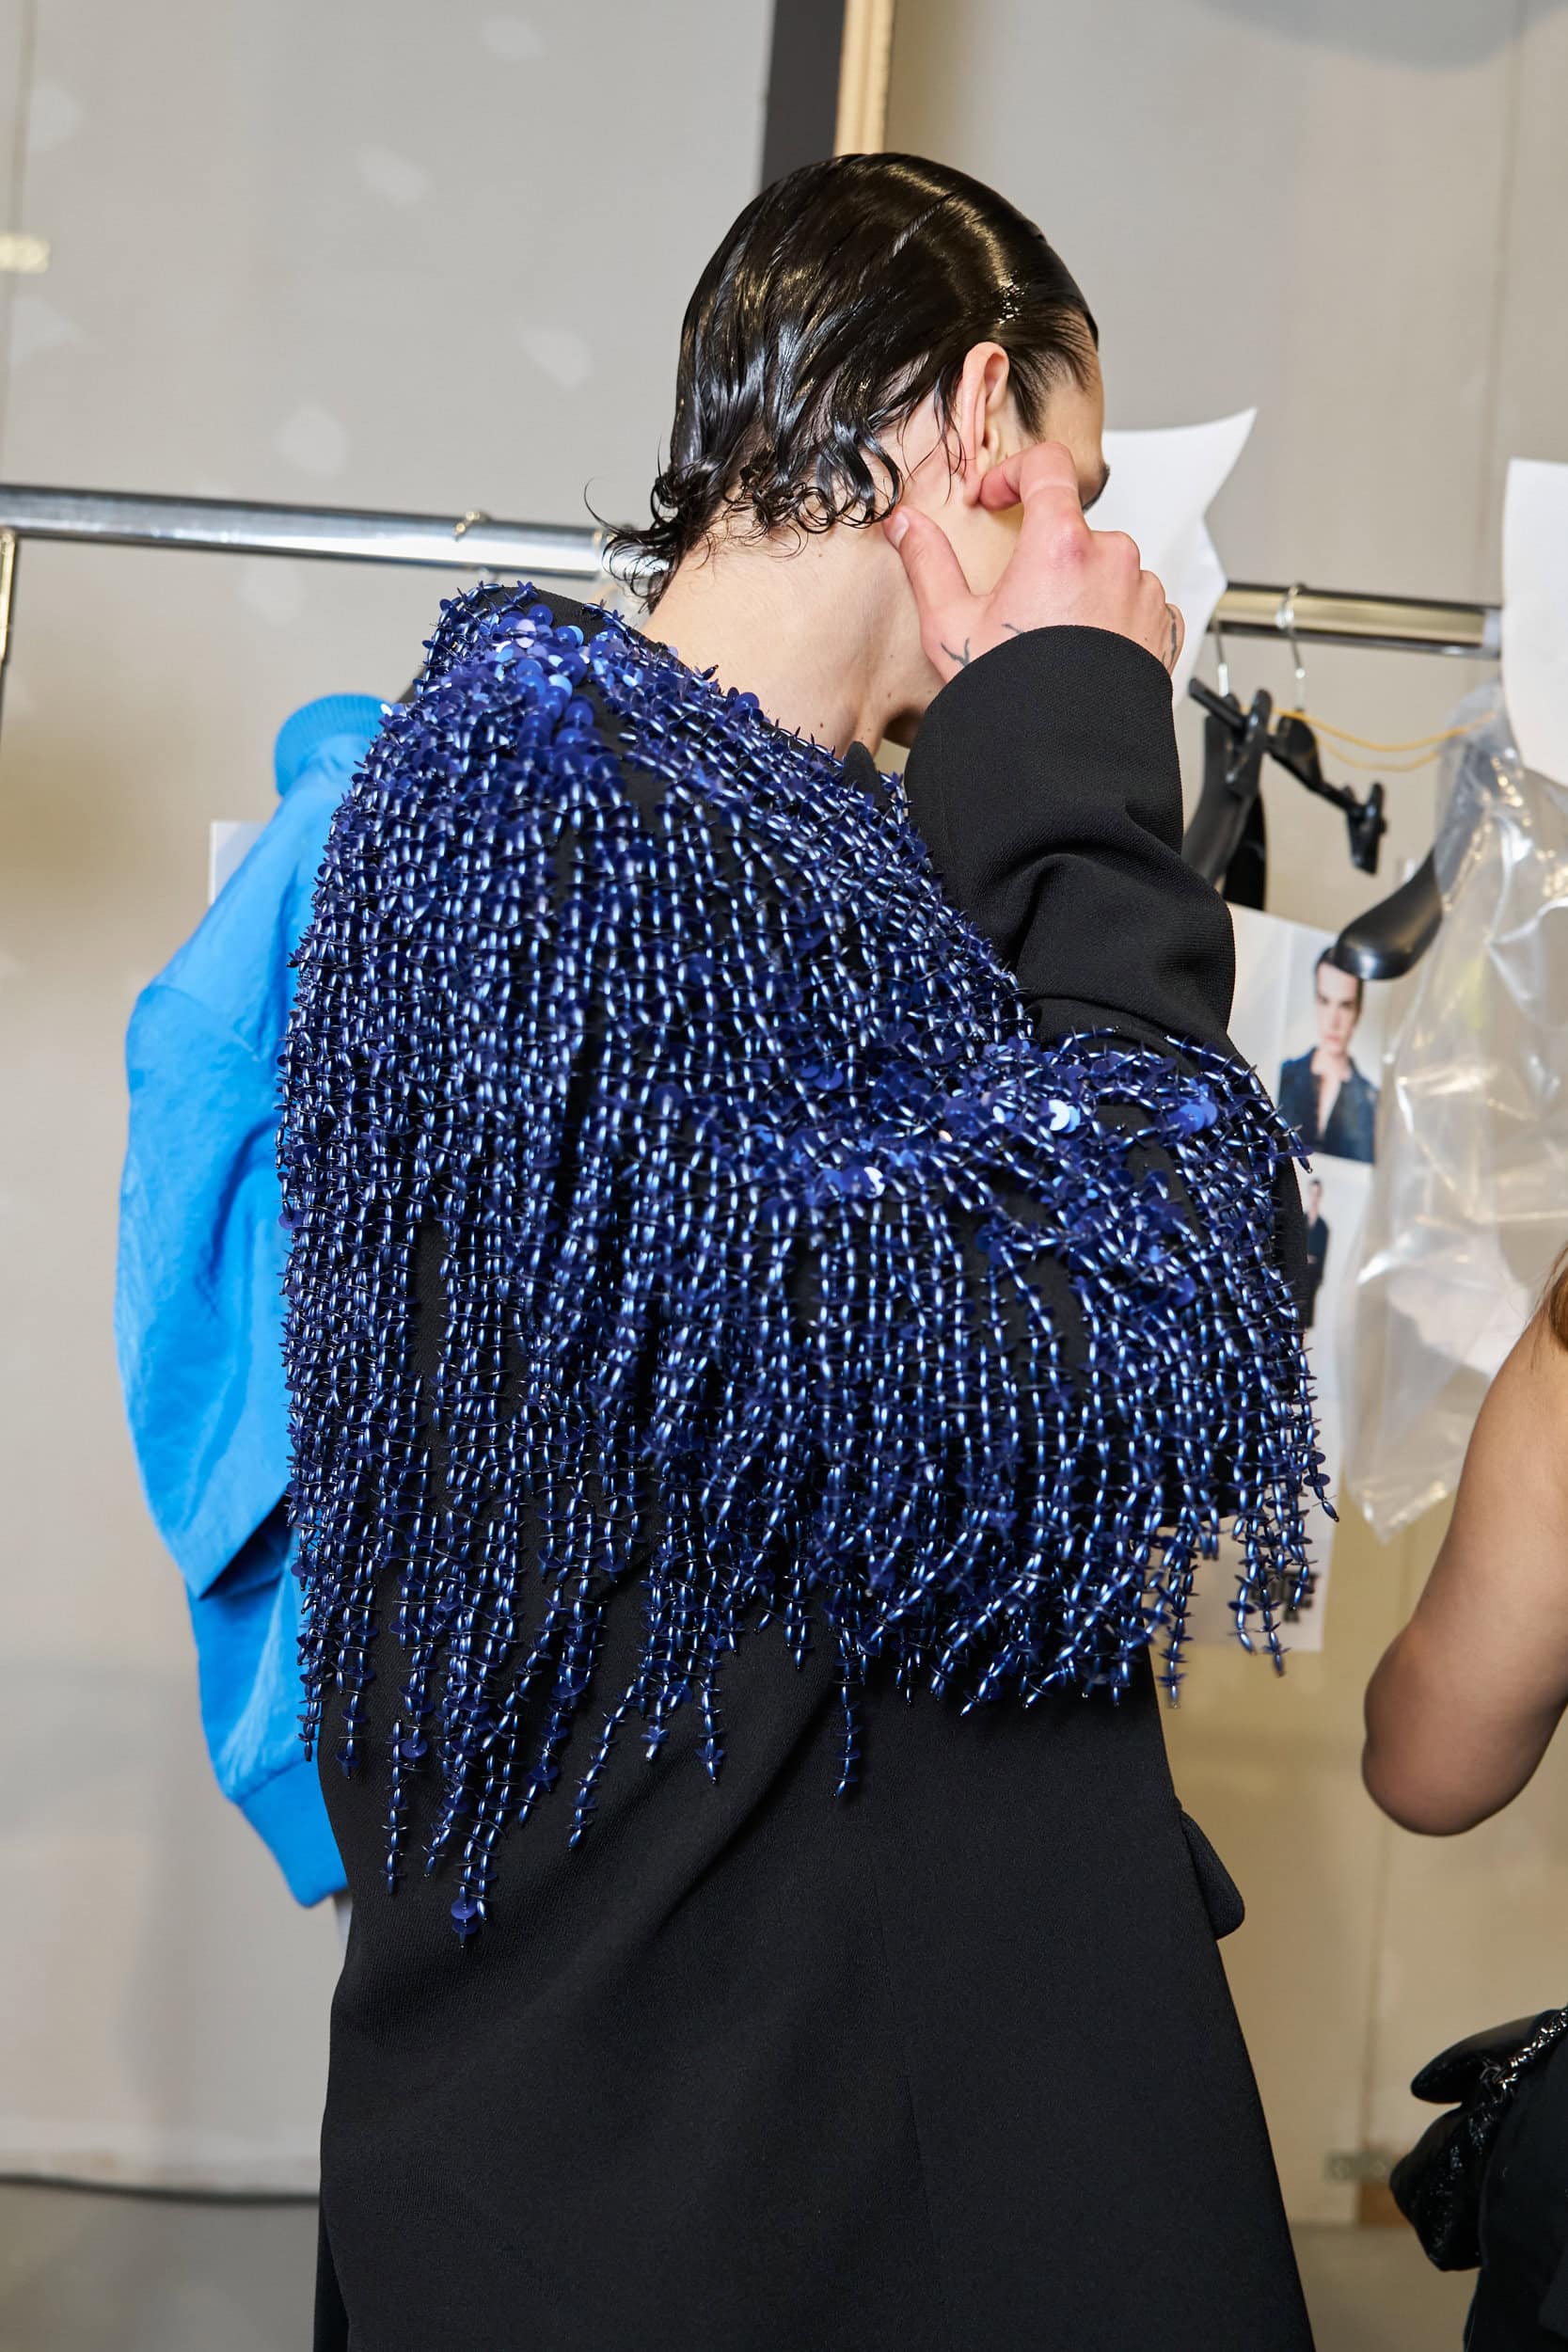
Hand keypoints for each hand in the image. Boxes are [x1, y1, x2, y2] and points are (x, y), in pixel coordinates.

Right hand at [882, 441, 1183, 685]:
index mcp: (1061, 544)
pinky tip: (1086, 650)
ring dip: (1083, 588)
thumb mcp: (950, 624)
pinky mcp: (1163, 628)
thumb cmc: (1012, 696)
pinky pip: (1138, 603)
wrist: (1060, 761)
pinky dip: (1115, 616)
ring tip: (1054, 637)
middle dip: (1046, 554)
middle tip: (1018, 604)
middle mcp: (1113, 559)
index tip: (998, 499)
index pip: (1046, 467)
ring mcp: (1144, 594)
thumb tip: (906, 526)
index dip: (1014, 473)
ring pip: (1108, 567)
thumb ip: (928, 563)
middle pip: (1075, 528)